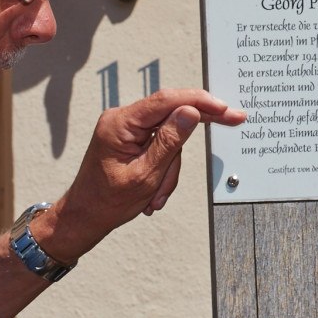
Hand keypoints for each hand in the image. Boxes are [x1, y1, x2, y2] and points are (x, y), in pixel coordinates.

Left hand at [33, 88, 244, 262]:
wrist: (84, 216)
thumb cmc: (106, 201)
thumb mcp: (145, 175)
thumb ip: (169, 142)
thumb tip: (190, 113)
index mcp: (120, 123)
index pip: (166, 100)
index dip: (199, 100)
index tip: (224, 108)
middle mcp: (122, 119)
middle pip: (171, 113)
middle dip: (193, 133)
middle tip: (233, 120)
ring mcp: (126, 128)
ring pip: (169, 136)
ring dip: (170, 168)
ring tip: (157, 196)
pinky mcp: (131, 138)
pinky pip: (160, 145)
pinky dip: (164, 169)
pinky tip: (154, 192)